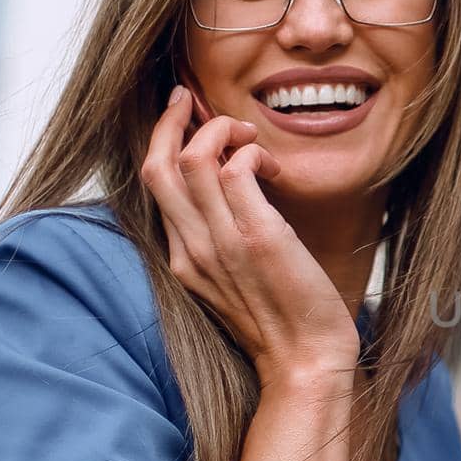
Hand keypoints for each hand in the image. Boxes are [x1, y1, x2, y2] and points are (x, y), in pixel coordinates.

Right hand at [140, 87, 359, 384]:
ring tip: (251, 138)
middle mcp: (192, 249)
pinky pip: (236, 171)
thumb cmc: (284, 322)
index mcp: (183, 259)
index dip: (163, 141)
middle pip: (158, 165)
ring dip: (222, 132)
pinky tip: (272, 165)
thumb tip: (235, 193)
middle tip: (192, 98)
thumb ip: (224, 242)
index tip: (180, 115)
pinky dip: (250, 152)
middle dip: (172, 121)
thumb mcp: (237, 280)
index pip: (154, 185)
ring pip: (193, 160)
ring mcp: (222, 244)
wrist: (306, 363)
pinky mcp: (257, 238)